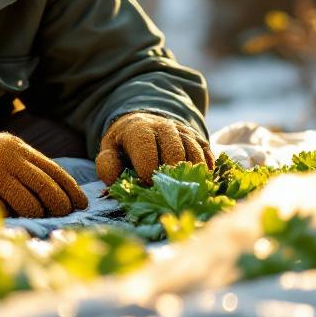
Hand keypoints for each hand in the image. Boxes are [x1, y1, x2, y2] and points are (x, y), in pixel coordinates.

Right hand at [0, 126, 87, 217]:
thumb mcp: (7, 151)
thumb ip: (29, 166)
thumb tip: (63, 194)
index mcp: (19, 148)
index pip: (54, 171)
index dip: (71, 190)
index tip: (82, 205)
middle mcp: (9, 159)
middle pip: (46, 188)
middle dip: (60, 206)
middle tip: (64, 216)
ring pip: (29, 204)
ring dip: (38, 216)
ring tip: (38, 218)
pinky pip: (6, 212)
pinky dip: (15, 219)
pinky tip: (17, 221)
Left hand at [95, 112, 213, 184]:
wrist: (144, 124)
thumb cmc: (125, 145)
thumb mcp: (109, 151)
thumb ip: (108, 165)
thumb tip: (116, 181)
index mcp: (139, 129)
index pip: (147, 151)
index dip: (147, 172)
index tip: (145, 185)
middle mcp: (165, 127)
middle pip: (175, 153)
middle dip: (171, 176)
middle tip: (166, 192)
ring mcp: (184, 132)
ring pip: (194, 153)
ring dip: (190, 176)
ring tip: (183, 191)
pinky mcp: (198, 139)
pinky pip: (207, 154)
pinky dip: (206, 171)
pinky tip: (199, 184)